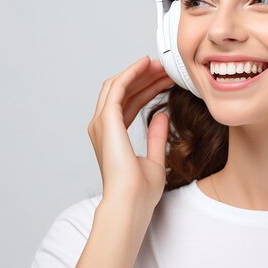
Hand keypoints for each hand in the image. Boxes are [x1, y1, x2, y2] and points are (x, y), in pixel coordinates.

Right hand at [87, 56, 174, 211]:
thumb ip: (156, 137)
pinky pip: (117, 87)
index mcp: (113, 137)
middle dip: (145, 77)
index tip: (166, 79)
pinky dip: (131, 73)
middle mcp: (103, 127)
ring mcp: (101, 123)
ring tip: (161, 64)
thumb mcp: (155, 159)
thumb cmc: (140, 191)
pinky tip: (146, 64)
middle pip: (123, 91)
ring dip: (140, 72)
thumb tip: (162, 116)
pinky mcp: (106, 120)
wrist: (131, 202)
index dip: (147, 88)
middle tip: (166, 67)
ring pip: (119, 85)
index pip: (129, 103)